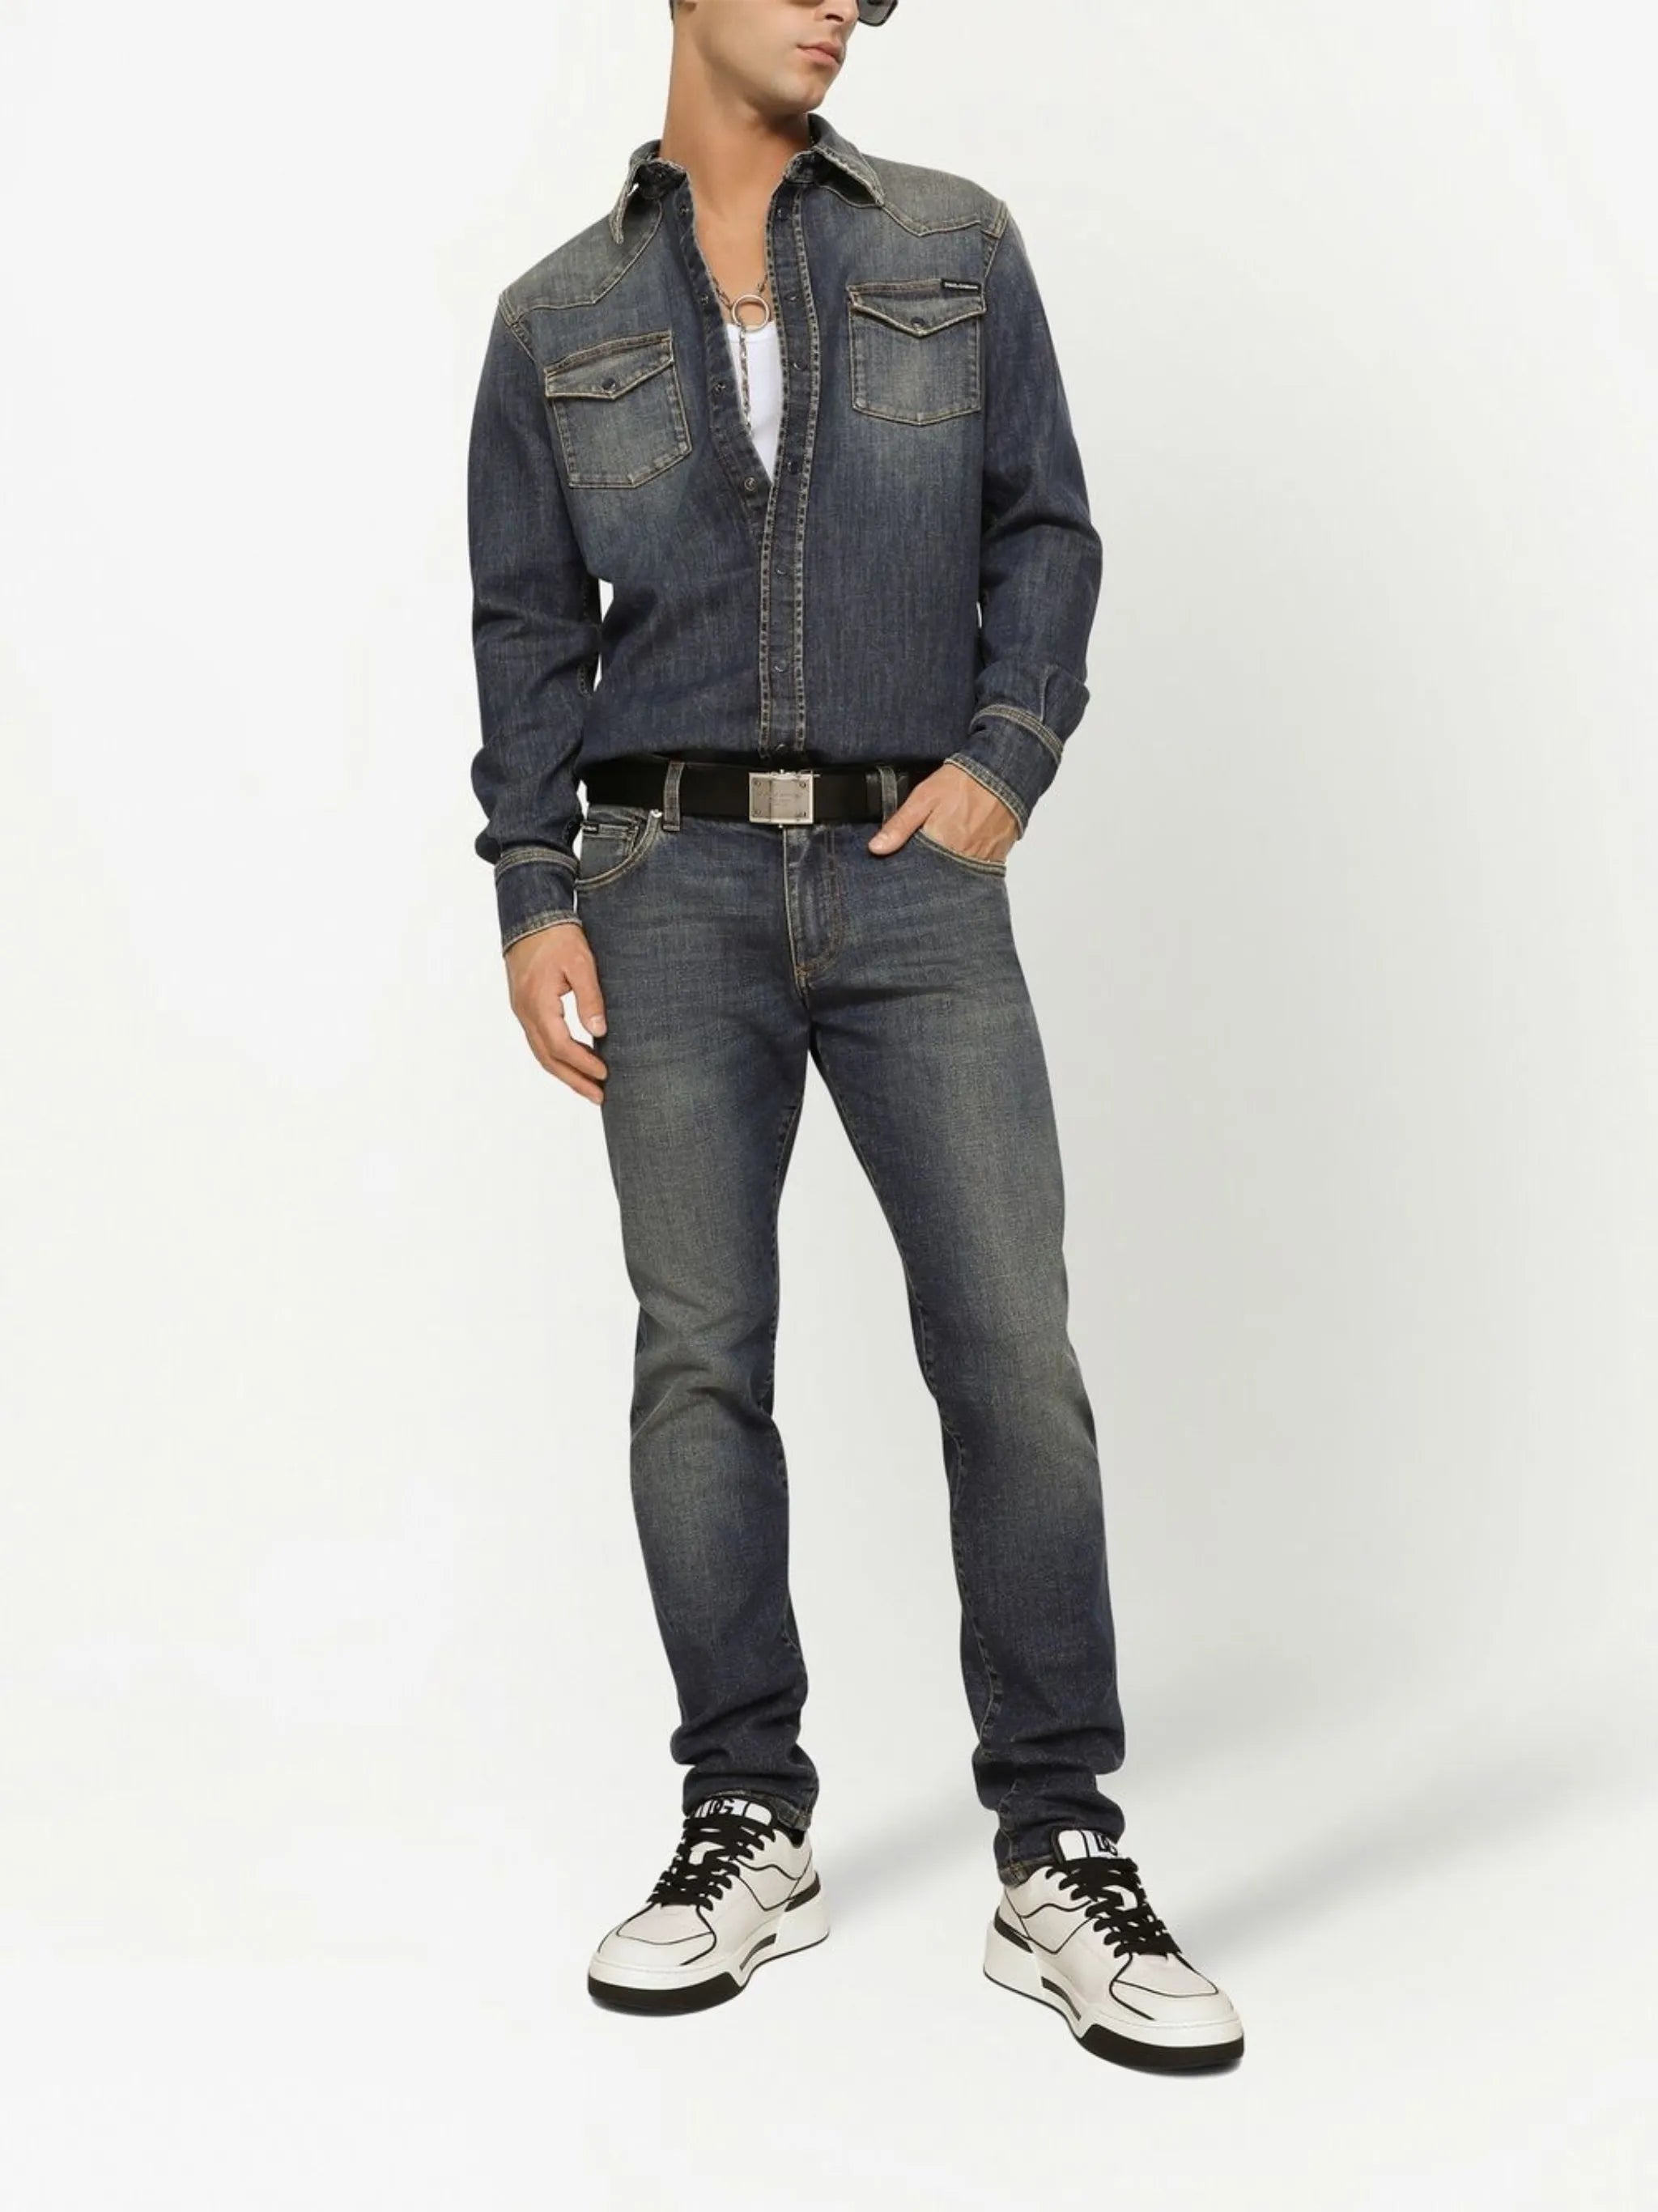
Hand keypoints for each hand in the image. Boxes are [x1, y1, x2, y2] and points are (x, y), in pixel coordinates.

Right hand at [503, 919, 608, 1103]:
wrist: (530, 916)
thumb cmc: (557, 936)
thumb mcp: (580, 963)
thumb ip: (590, 997)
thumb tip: (599, 1031)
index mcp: (538, 1003)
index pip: (561, 1045)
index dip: (583, 1063)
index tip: (605, 1073)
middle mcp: (525, 1012)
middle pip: (548, 1058)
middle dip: (574, 1079)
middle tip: (599, 1096)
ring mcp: (522, 1010)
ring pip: (541, 1052)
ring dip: (564, 1072)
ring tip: (589, 1087)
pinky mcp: (525, 1006)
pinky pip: (539, 1041)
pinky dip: (556, 1057)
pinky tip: (572, 1063)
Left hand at [866, 762, 1019, 863]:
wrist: (1005, 773)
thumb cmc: (964, 782)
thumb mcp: (923, 798)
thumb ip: (899, 826)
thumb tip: (876, 848)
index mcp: (941, 845)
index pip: (918, 871)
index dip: (910, 870)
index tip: (904, 867)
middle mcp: (962, 857)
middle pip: (939, 877)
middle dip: (929, 873)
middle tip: (925, 858)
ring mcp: (981, 859)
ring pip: (959, 876)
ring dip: (949, 870)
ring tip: (943, 856)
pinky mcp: (996, 857)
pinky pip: (979, 870)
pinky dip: (969, 866)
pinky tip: (962, 854)